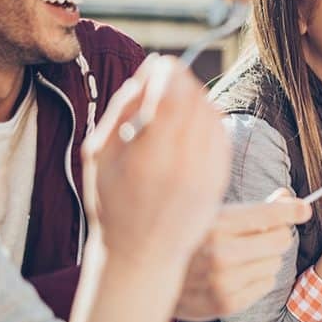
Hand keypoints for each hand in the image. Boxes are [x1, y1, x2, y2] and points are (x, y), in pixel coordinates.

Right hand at [83, 55, 229, 268]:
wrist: (143, 255)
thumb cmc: (113, 203)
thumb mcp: (100, 154)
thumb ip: (122, 108)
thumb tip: (149, 71)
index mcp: (149, 158)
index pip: (173, 95)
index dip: (169, 72)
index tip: (160, 66)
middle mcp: (184, 166)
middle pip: (195, 100)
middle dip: (181, 81)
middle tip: (166, 81)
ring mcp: (206, 174)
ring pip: (212, 114)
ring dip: (196, 98)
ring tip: (174, 104)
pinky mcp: (220, 180)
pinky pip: (221, 134)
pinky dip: (208, 120)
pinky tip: (190, 125)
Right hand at [176, 191, 311, 321]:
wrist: (150, 276)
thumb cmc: (188, 240)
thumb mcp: (213, 214)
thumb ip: (251, 208)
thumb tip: (287, 197)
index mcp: (216, 224)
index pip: (270, 215)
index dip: (292, 210)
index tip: (303, 209)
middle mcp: (221, 254)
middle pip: (281, 240)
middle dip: (276, 234)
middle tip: (262, 234)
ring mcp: (224, 281)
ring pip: (275, 263)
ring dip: (265, 258)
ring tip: (241, 256)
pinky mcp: (227, 304)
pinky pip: (266, 284)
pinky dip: (258, 278)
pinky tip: (237, 274)